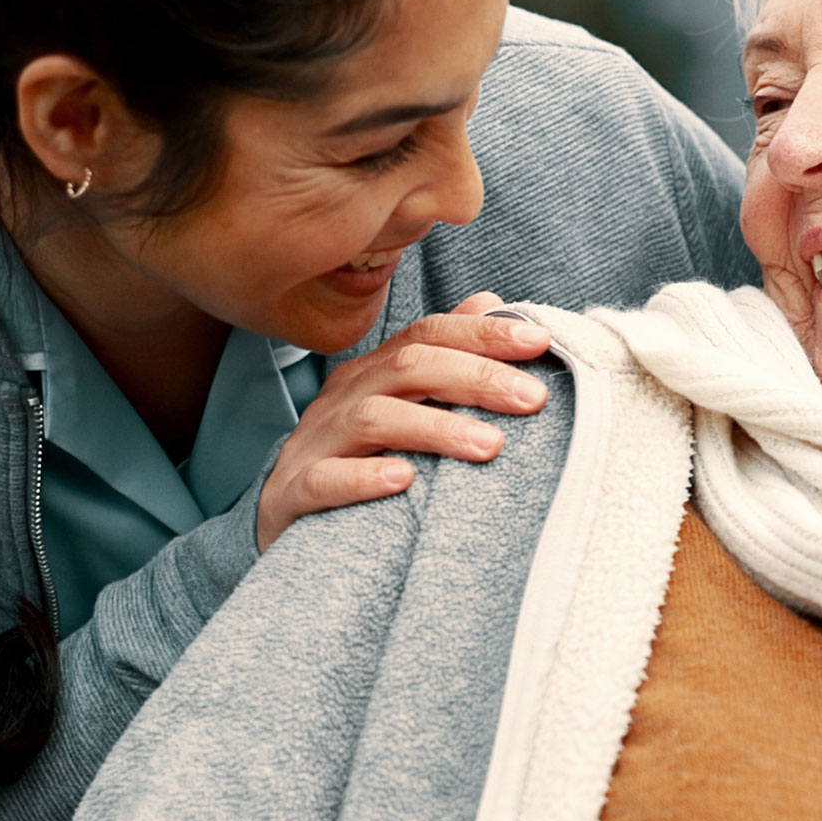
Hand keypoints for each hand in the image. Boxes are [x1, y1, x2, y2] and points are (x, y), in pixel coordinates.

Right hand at [256, 293, 549, 550]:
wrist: (281, 519)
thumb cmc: (358, 458)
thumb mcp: (403, 405)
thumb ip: (446, 356)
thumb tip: (493, 301)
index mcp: (374, 372)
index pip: (429, 334)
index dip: (483, 334)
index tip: (540, 342)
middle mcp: (345, 397)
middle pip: (409, 367)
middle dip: (476, 376)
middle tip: (533, 399)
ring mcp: (316, 442)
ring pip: (374, 419)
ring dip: (436, 428)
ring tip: (490, 446)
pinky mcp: (293, 493)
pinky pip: (325, 480)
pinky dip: (363, 478)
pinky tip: (403, 480)